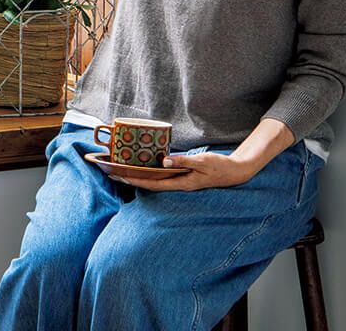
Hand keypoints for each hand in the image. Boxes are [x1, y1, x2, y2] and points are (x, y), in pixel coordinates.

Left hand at [111, 152, 258, 191]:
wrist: (235, 172)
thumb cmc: (219, 167)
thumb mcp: (202, 162)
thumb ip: (183, 161)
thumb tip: (164, 161)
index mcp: (180, 183)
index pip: (152, 184)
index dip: (134, 180)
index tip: (119, 176)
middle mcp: (177, 184)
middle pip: (149, 183)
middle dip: (130, 178)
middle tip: (111, 172)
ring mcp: (179, 181)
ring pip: (154, 180)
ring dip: (138, 175)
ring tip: (120, 170)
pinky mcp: (182, 176)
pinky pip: (162, 176)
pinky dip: (150, 172)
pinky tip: (142, 167)